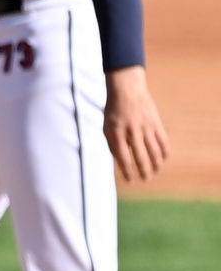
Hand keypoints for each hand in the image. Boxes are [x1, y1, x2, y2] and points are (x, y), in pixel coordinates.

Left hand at [104, 65, 169, 181]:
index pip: (123, 157)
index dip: (128, 171)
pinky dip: (164, 152)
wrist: (126, 89)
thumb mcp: (106, 127)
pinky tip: (163, 159)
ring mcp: (145, 126)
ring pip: (154, 151)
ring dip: (156, 165)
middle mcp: (131, 130)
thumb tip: (121, 164)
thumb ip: (112, 145)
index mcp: (116, 132)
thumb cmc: (114, 111)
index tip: (131, 181)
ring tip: (155, 172)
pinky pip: (163, 141)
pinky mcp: (156, 123)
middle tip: (145, 180)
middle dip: (144, 171)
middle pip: (141, 156)